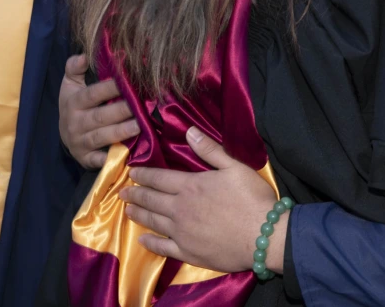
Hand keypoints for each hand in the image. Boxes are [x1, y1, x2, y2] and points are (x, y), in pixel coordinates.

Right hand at [59, 54, 139, 168]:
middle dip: (121, 111)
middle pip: (100, 117)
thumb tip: (83, 55)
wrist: (64, 135)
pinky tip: (127, 155)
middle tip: (141, 105)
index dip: (110, 88)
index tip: (128, 81)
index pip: (93, 94)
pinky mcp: (86, 159)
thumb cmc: (74, 104)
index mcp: (74, 103)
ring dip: (121, 132)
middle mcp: (76, 123)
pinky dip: (111, 159)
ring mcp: (80, 142)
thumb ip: (74, 68)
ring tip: (141, 126)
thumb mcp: (70, 85)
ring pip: (102, 137)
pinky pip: (99, 160)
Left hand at [121, 127, 284, 273]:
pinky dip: (150, 243)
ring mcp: (181, 233)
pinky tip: (142, 240)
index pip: (160, 178)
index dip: (144, 174)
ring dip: (138, 215)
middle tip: (122, 193)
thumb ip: (210, 150)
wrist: (262, 236)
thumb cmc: (252, 198)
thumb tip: (189, 131)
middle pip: (151, 200)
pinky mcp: (188, 252)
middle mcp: (180, 209)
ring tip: (127, 211)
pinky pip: (162, 247)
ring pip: (153, 221)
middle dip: (135, 194)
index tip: (131, 173)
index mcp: (191, 186)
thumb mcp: (234, 167)